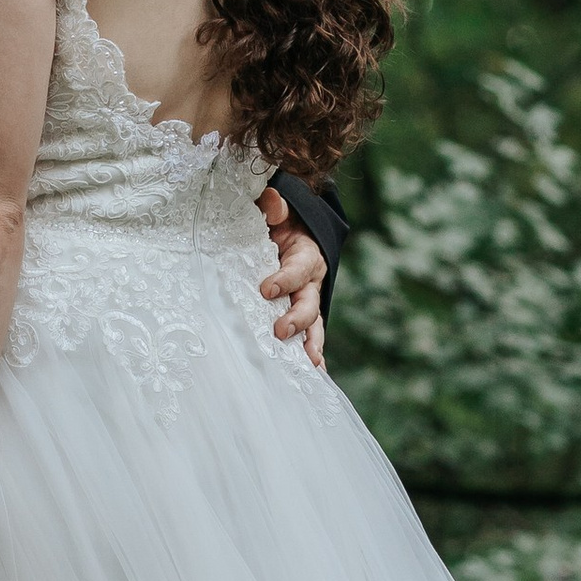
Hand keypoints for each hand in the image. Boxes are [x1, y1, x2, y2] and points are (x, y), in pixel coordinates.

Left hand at [257, 190, 326, 366]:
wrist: (286, 237)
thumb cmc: (275, 226)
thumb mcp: (275, 212)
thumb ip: (273, 206)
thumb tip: (272, 203)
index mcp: (304, 254)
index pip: (297, 268)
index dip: (285, 278)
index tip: (266, 289)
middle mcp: (311, 281)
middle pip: (309, 302)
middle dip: (298, 317)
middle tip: (280, 330)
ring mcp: (307, 302)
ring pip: (314, 325)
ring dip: (311, 344)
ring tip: (309, 364)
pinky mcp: (301, 319)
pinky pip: (308, 339)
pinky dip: (311, 356)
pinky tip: (311, 376)